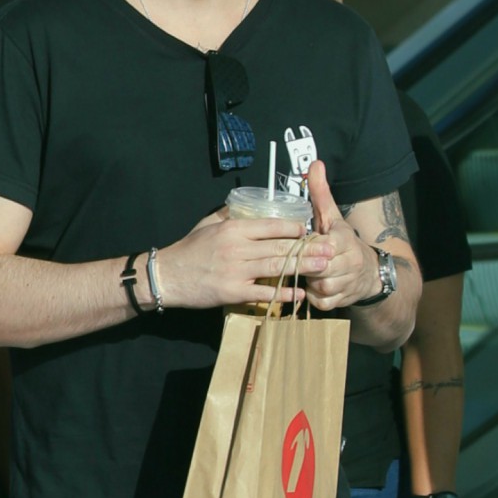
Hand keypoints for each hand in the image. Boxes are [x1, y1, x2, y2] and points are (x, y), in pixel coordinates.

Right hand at [153, 208, 331, 310]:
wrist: (167, 276)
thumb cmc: (188, 250)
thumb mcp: (208, 224)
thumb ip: (229, 215)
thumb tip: (245, 205)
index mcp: (234, 228)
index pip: (272, 225)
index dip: (294, 227)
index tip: (309, 229)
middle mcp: (238, 247)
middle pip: (280, 246)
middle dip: (308, 247)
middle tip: (329, 248)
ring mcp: (237, 270)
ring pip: (276, 266)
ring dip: (302, 267)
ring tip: (323, 267)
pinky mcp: (233, 292)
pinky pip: (264, 291)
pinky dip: (283, 292)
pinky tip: (299, 293)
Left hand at [301, 160, 381, 311]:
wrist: (371, 274)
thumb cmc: (342, 242)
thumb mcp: (332, 216)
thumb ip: (321, 193)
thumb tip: (315, 164)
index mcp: (345, 239)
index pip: (326, 244)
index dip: (313, 246)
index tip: (306, 243)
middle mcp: (350, 261)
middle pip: (320, 266)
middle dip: (306, 264)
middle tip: (295, 259)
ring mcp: (347, 283)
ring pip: (320, 285)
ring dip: (308, 280)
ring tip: (303, 271)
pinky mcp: (342, 301)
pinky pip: (321, 301)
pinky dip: (312, 296)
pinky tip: (309, 286)